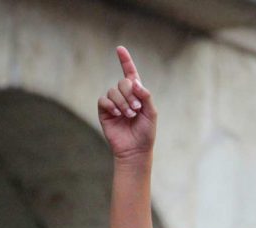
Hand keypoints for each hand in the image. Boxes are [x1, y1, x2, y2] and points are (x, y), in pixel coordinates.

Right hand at [98, 46, 156, 160]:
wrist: (135, 149)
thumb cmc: (146, 132)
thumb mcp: (152, 113)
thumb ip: (146, 96)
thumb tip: (135, 82)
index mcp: (137, 94)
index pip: (130, 74)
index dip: (125, 61)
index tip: (120, 49)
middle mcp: (124, 97)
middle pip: (122, 83)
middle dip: (130, 94)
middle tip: (137, 109)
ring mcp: (113, 104)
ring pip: (113, 91)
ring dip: (122, 102)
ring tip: (129, 115)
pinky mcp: (104, 112)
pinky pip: (103, 100)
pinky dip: (111, 105)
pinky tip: (117, 114)